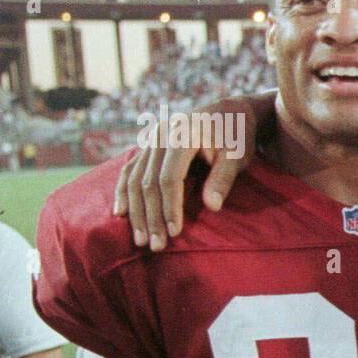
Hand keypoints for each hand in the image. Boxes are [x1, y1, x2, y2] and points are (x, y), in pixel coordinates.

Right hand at [112, 91, 272, 249]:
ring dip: (136, 211)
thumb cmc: (236, 136)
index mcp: (182, 136)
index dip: (170, 207)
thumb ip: (223, 179)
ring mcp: (150, 139)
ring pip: (134, 179)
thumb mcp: (237, 156)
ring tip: (141, 239)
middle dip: (151, 217)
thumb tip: (212, 207)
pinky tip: (120, 214)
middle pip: (148, 182)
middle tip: (155, 246)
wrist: (228, 111)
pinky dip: (123, 192)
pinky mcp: (146, 145)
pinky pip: (129, 170)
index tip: (174, 232)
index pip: (169, 178)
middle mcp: (160, 135)